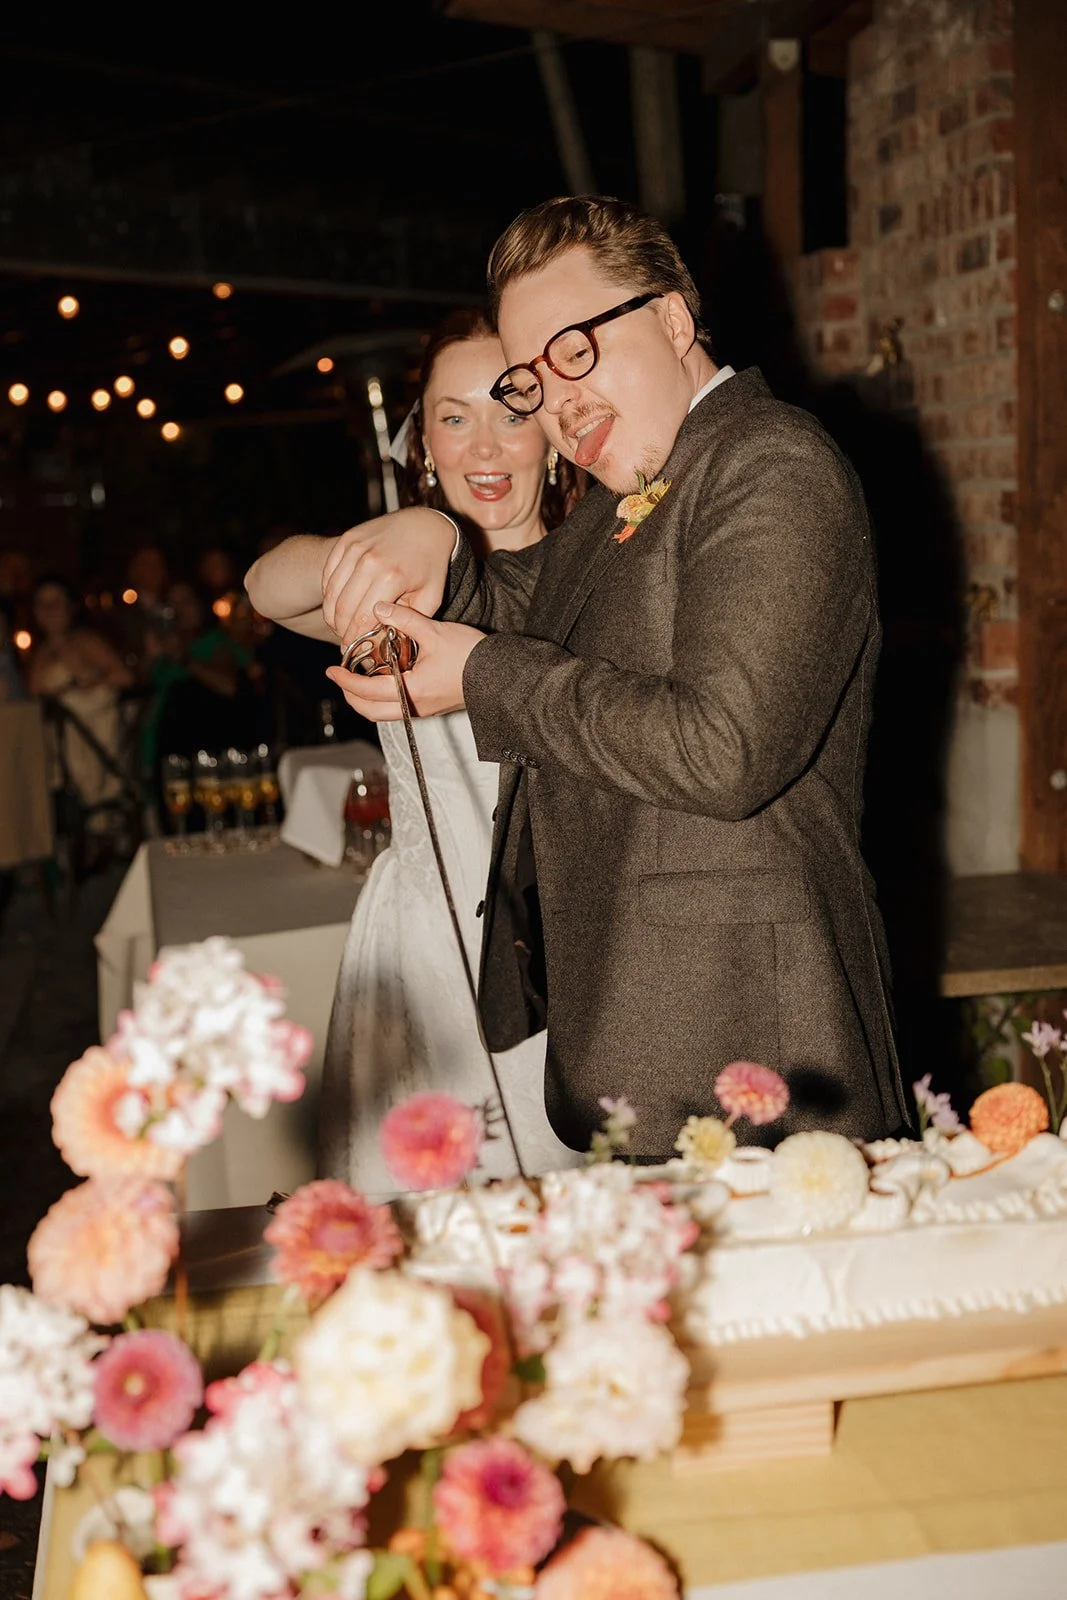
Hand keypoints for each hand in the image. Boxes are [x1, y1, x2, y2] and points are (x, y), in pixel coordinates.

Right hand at [321, 509, 455, 645]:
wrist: (425, 525)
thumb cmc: (430, 565)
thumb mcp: (430, 597)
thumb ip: (409, 621)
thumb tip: (385, 643)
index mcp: (392, 577)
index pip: (363, 618)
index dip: (355, 639)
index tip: (353, 651)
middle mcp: (370, 561)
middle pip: (343, 608)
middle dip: (341, 631)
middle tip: (345, 642)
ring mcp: (355, 548)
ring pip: (331, 593)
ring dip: (332, 615)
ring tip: (340, 627)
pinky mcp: (346, 540)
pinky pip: (328, 575)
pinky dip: (329, 594)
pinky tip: (338, 606)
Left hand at [323, 602, 483, 721]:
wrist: (504, 675)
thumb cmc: (472, 656)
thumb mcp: (436, 632)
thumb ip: (404, 619)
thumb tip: (378, 608)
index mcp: (411, 690)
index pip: (366, 691)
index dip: (345, 681)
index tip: (332, 669)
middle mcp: (415, 706)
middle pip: (370, 711)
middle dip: (352, 695)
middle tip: (341, 676)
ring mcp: (424, 710)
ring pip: (384, 712)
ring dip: (367, 698)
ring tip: (360, 676)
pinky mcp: (432, 707)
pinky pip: (399, 707)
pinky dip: (384, 696)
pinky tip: (386, 676)